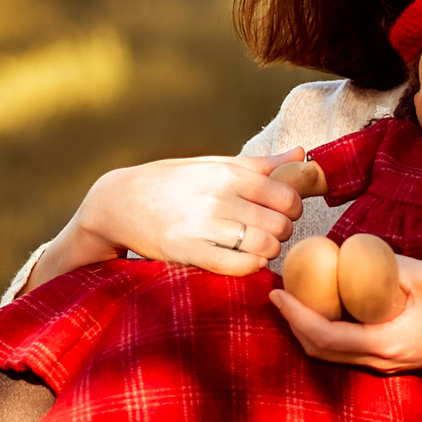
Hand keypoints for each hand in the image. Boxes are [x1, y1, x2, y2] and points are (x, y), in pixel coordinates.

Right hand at [28, 150, 308, 286]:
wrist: (118, 201)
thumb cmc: (173, 182)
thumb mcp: (212, 164)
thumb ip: (259, 163)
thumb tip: (302, 154)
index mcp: (227, 173)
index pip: (287, 196)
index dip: (290, 209)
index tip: (277, 212)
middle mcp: (218, 197)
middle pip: (280, 225)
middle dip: (280, 233)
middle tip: (265, 233)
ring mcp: (203, 225)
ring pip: (264, 248)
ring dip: (266, 252)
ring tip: (253, 247)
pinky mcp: (188, 252)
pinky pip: (239, 266)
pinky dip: (249, 267)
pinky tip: (241, 260)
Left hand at [269, 252, 421, 375]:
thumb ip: (387, 267)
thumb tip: (350, 252)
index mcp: (386, 344)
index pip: (324, 336)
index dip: (295, 316)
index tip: (276, 292)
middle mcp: (379, 361)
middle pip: (319, 350)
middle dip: (292, 323)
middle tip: (277, 292)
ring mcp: (384, 365)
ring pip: (330, 354)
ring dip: (307, 328)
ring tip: (294, 297)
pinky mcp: (389, 360)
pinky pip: (346, 350)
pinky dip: (326, 331)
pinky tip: (325, 306)